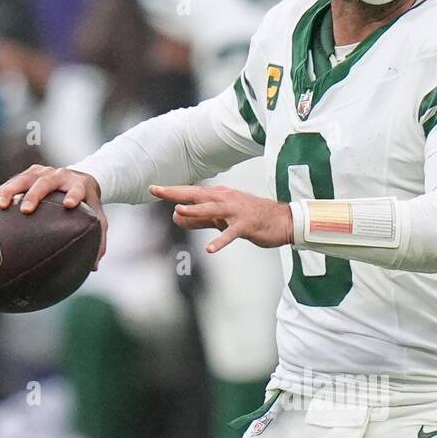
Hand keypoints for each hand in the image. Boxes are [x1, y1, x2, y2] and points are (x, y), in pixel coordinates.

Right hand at [0, 163, 106, 266]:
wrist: (81, 178)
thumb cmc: (88, 205)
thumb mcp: (98, 220)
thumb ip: (99, 241)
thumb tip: (93, 267)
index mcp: (79, 186)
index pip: (77, 190)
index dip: (73, 195)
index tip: (69, 205)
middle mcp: (59, 176)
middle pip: (45, 183)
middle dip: (35, 195)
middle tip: (26, 210)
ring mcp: (42, 172)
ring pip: (24, 179)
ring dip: (10, 191)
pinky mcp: (29, 173)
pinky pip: (11, 182)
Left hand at [151, 183, 293, 252]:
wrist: (282, 221)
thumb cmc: (252, 218)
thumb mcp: (222, 218)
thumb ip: (200, 219)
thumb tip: (177, 218)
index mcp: (219, 196)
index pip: (191, 193)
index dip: (172, 191)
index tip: (154, 188)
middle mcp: (226, 200)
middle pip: (197, 195)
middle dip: (176, 193)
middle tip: (157, 191)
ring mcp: (236, 212)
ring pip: (213, 210)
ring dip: (196, 211)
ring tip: (180, 212)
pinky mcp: (247, 225)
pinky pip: (231, 233)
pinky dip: (221, 241)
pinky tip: (210, 249)